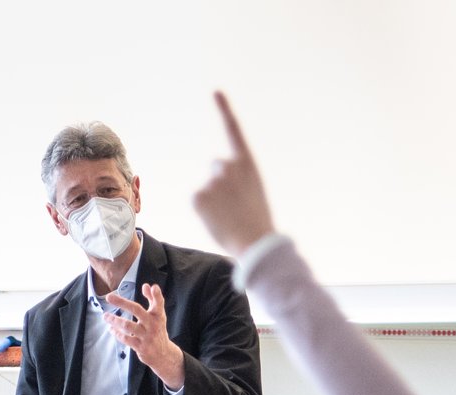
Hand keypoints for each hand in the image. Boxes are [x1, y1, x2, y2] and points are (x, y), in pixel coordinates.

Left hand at [102, 283, 185, 389]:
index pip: (159, 303)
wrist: (163, 354)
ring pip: (128, 325)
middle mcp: (153, 325)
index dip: (156, 295)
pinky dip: (117, 333)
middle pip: (137, 310)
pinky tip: (111, 329)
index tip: (153, 287)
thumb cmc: (157, 331)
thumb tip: (147, 285)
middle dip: (122, 302)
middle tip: (109, 297)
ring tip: (105, 316)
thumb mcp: (158, 316)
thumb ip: (153, 300)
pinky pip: (126, 338)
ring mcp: (147, 336)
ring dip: (114, 320)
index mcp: (158, 316)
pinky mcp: (140, 346)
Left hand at [192, 91, 275, 256]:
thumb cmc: (257, 222)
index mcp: (247, 164)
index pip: (233, 130)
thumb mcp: (253, 193)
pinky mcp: (197, 195)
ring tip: (228, 215)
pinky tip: (217, 218)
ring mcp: (212, 179)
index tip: (215, 91)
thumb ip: (237, 180)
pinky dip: (204, 211)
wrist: (255, 241)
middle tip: (234, 204)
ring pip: (207, 187)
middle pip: (216, 167)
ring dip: (214, 200)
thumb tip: (217, 184)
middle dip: (220, 181)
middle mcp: (228, 165)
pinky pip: (198, 201)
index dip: (224, 110)